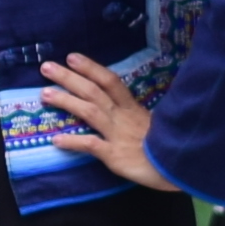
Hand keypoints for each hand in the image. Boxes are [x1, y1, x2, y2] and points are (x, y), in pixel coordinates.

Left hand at [37, 51, 168, 192]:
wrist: (181, 168)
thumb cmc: (165, 147)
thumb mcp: (151, 124)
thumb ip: (132, 115)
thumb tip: (111, 105)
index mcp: (132, 108)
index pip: (111, 81)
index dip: (91, 68)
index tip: (71, 57)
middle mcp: (123, 117)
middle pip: (94, 91)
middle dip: (70, 78)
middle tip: (46, 67)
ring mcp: (118, 135)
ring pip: (90, 112)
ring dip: (66, 101)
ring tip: (44, 94)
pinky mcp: (116, 156)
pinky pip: (93, 145)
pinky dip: (74, 142)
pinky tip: (57, 141)